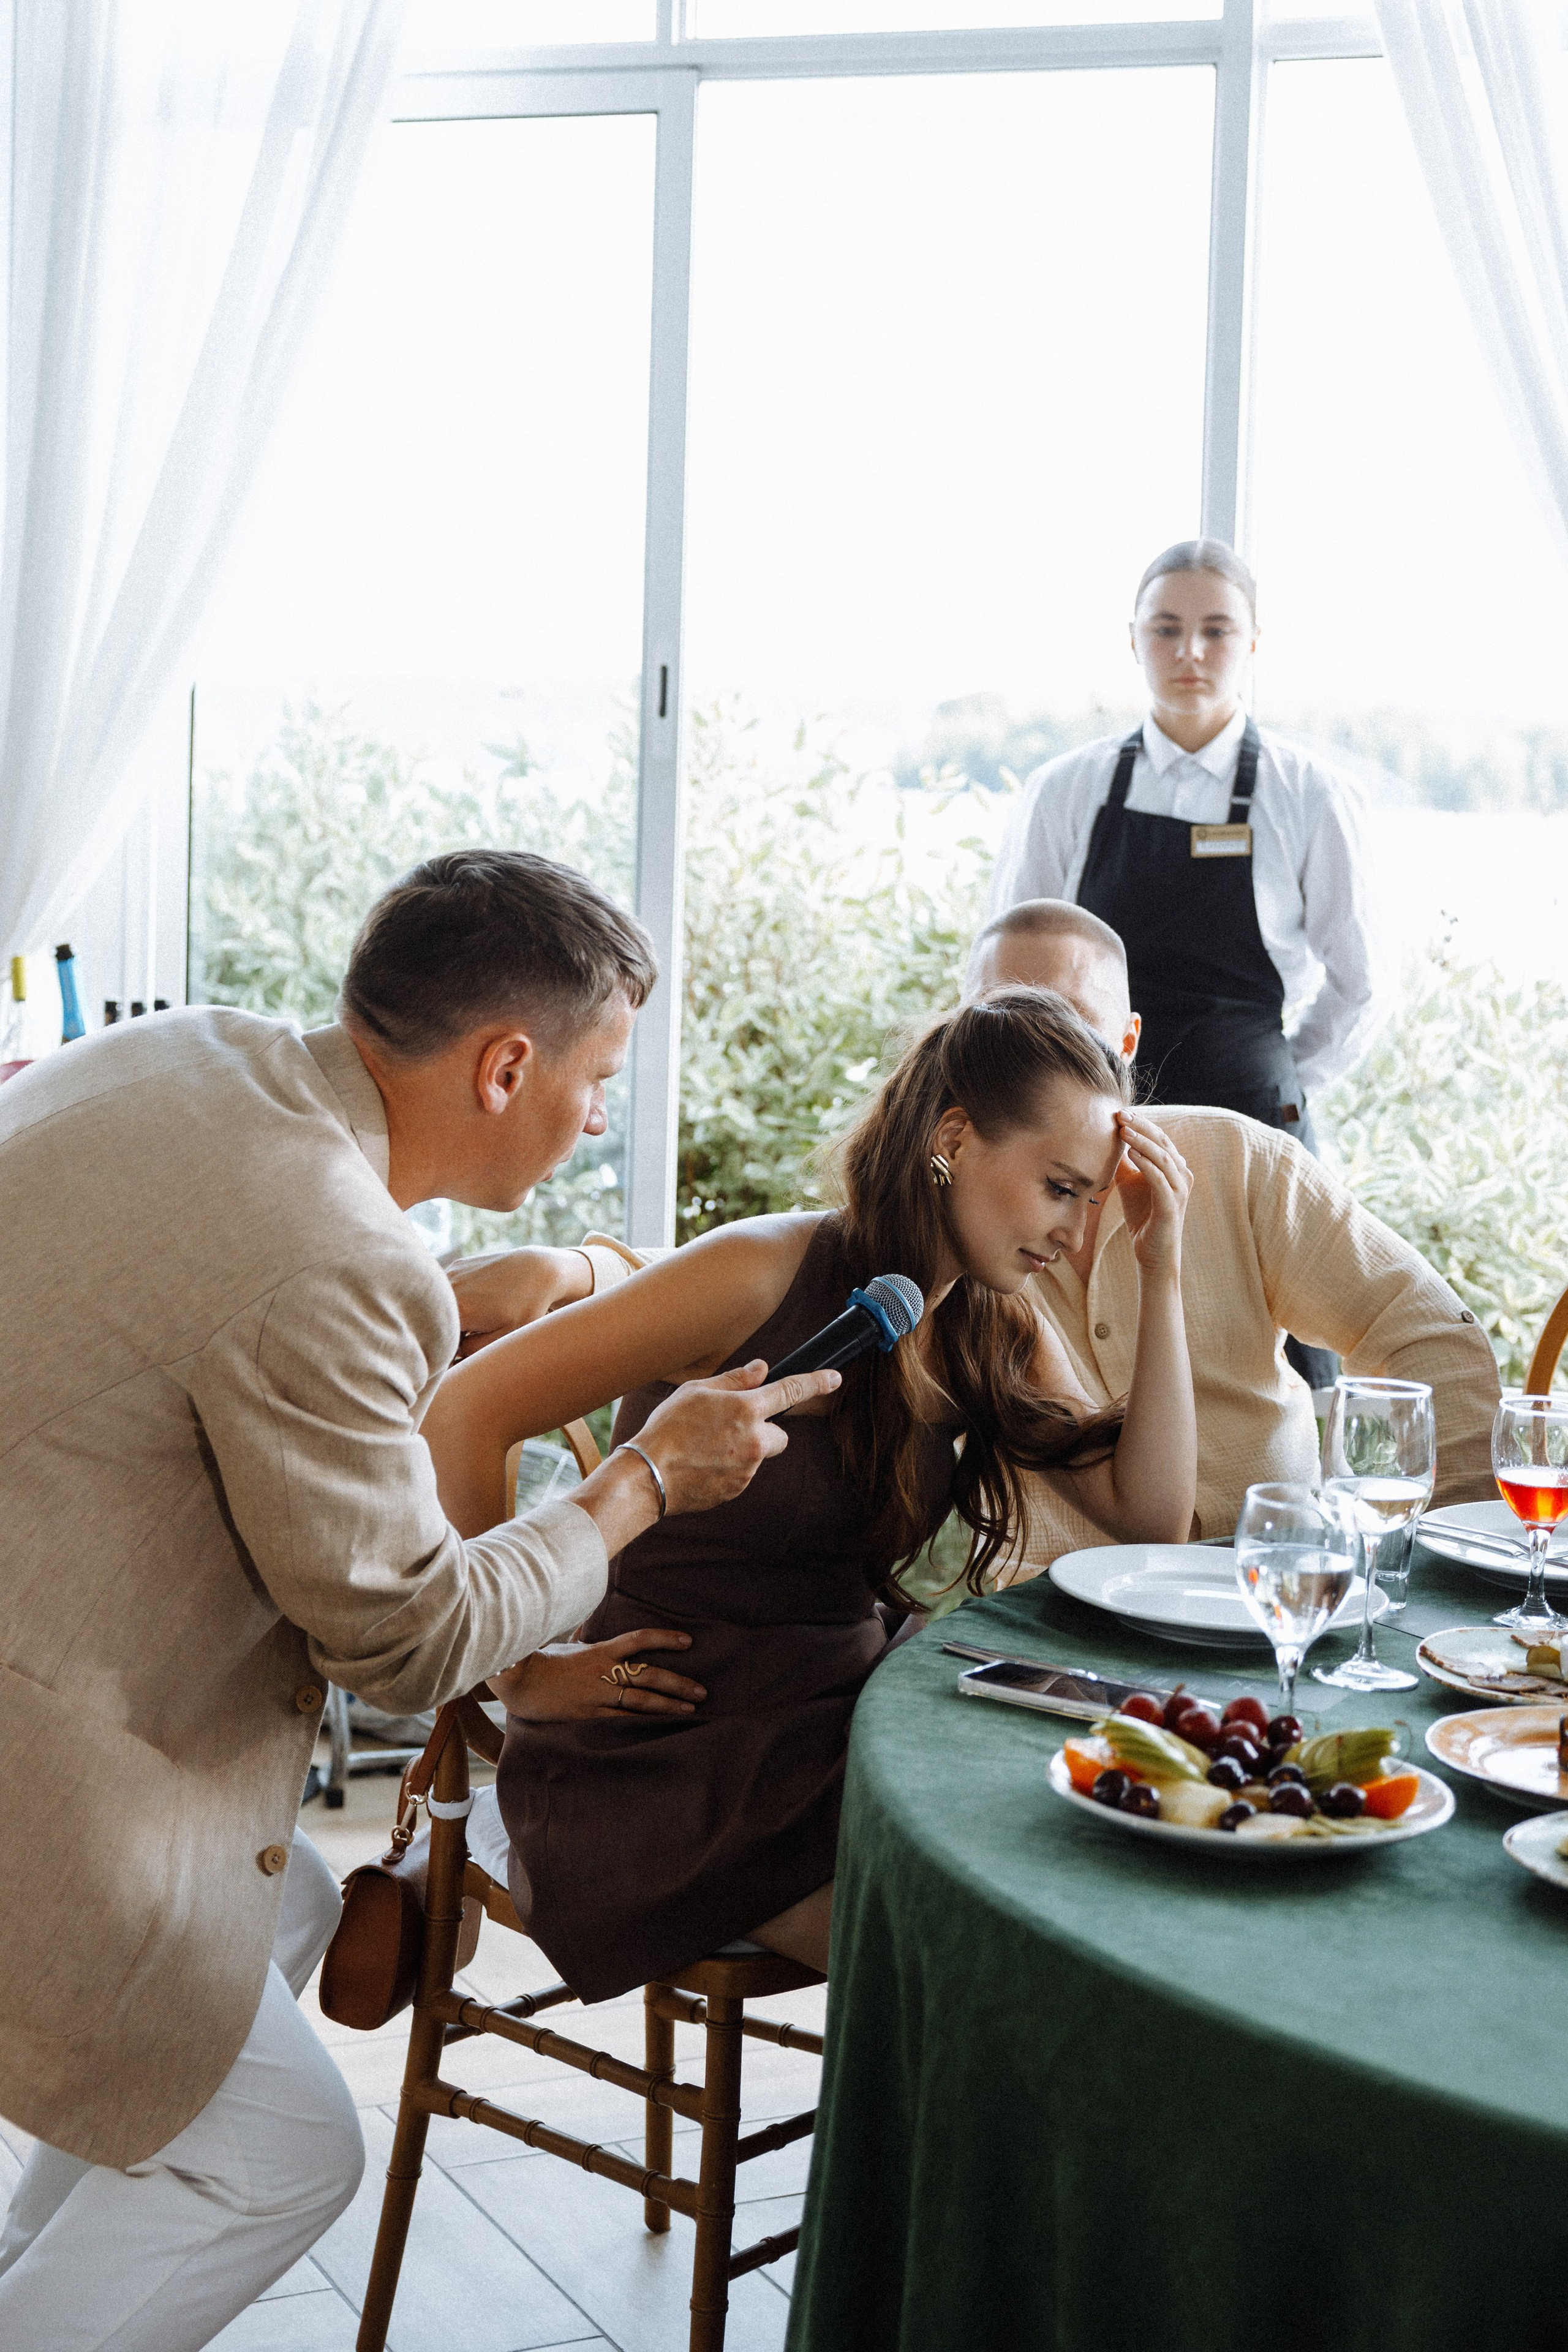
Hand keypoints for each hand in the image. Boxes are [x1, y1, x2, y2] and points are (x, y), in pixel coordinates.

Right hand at [447, 1247, 591, 1358]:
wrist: (539, 1270)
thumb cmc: (526, 1307)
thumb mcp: (504, 1338)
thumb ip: (472, 1351)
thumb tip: (452, 1352)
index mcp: (460, 1310)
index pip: (439, 1339)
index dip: (448, 1351)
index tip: (463, 1355)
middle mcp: (450, 1288)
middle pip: (436, 1321)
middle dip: (447, 1333)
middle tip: (473, 1336)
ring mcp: (452, 1273)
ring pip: (440, 1305)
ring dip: (450, 1316)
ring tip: (479, 1317)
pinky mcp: (457, 1266)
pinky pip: (447, 1290)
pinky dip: (454, 1299)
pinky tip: (478, 1301)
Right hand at [488, 1629, 704, 1720]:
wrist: (519, 1682)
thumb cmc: (542, 1660)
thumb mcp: (567, 1645)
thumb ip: (584, 1640)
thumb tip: (589, 1629)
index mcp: (601, 1650)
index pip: (640, 1639)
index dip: (666, 1638)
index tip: (688, 1641)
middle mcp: (604, 1671)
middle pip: (649, 1675)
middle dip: (678, 1683)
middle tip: (702, 1691)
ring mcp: (598, 1695)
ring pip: (641, 1701)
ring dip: (668, 1706)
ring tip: (690, 1711)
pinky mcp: (589, 1716)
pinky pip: (621, 1722)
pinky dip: (642, 1726)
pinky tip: (660, 1730)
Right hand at [629, 1359, 841, 1516]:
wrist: (648, 1475)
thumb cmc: (667, 1428)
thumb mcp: (696, 1391)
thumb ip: (734, 1380)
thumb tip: (761, 1369)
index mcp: (746, 1409)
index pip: (791, 1391)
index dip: (816, 1383)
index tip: (834, 1379)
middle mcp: (755, 1439)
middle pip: (780, 1434)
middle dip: (765, 1431)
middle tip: (731, 1429)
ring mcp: (749, 1468)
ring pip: (759, 1455)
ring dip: (744, 1450)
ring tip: (706, 1448)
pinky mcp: (738, 1489)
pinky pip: (744, 1474)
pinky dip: (730, 1469)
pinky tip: (704, 1464)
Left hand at [1112, 1110, 1190, 1277]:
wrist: (1152, 1252)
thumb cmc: (1142, 1216)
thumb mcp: (1130, 1182)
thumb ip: (1125, 1162)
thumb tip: (1110, 1139)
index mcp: (1175, 1167)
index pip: (1159, 1137)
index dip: (1141, 1123)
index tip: (1119, 1111)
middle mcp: (1182, 1175)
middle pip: (1163, 1142)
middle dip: (1141, 1126)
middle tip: (1120, 1114)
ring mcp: (1180, 1190)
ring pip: (1163, 1158)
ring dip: (1142, 1141)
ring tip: (1123, 1130)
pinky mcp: (1172, 1206)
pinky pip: (1160, 1180)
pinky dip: (1146, 1164)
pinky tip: (1131, 1153)